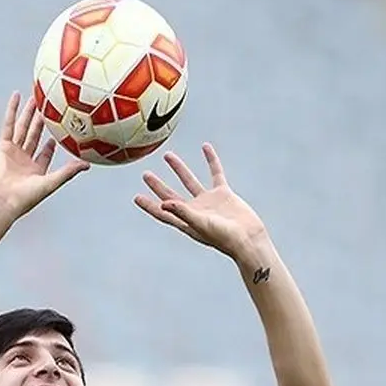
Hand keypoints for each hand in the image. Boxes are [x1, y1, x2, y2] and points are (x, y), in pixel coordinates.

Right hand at [0, 91, 89, 222]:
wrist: (3, 200)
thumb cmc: (26, 197)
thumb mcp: (51, 182)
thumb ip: (68, 172)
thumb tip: (88, 164)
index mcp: (35, 170)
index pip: (45, 154)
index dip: (52, 144)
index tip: (60, 131)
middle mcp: (24, 160)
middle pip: (34, 136)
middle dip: (41, 123)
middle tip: (49, 107)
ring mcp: (13, 152)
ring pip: (23, 128)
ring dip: (28, 113)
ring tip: (35, 98)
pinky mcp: (3, 147)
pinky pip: (8, 125)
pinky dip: (12, 110)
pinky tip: (16, 97)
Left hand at [134, 143, 268, 259]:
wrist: (249, 238)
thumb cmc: (224, 237)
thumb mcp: (200, 224)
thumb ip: (183, 212)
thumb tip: (163, 203)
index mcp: (185, 221)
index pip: (162, 212)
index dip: (149, 205)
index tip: (137, 197)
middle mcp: (194, 210)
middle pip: (171, 195)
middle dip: (158, 186)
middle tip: (145, 174)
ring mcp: (208, 201)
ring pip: (189, 181)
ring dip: (179, 169)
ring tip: (168, 155)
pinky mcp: (223, 193)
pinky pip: (215, 172)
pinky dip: (211, 160)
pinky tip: (205, 147)